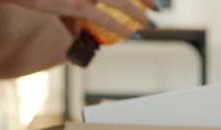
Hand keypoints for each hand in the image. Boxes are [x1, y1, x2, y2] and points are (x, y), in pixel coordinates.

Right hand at [12, 0, 155, 38]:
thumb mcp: (62, 0)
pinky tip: (133, 36)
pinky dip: (122, 29)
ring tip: (150, 23)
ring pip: (122, 1)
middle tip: (158, 7)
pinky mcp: (77, 4)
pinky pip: (106, 19)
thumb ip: (72, 12)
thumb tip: (77, 35)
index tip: (150, 0)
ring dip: (139, 13)